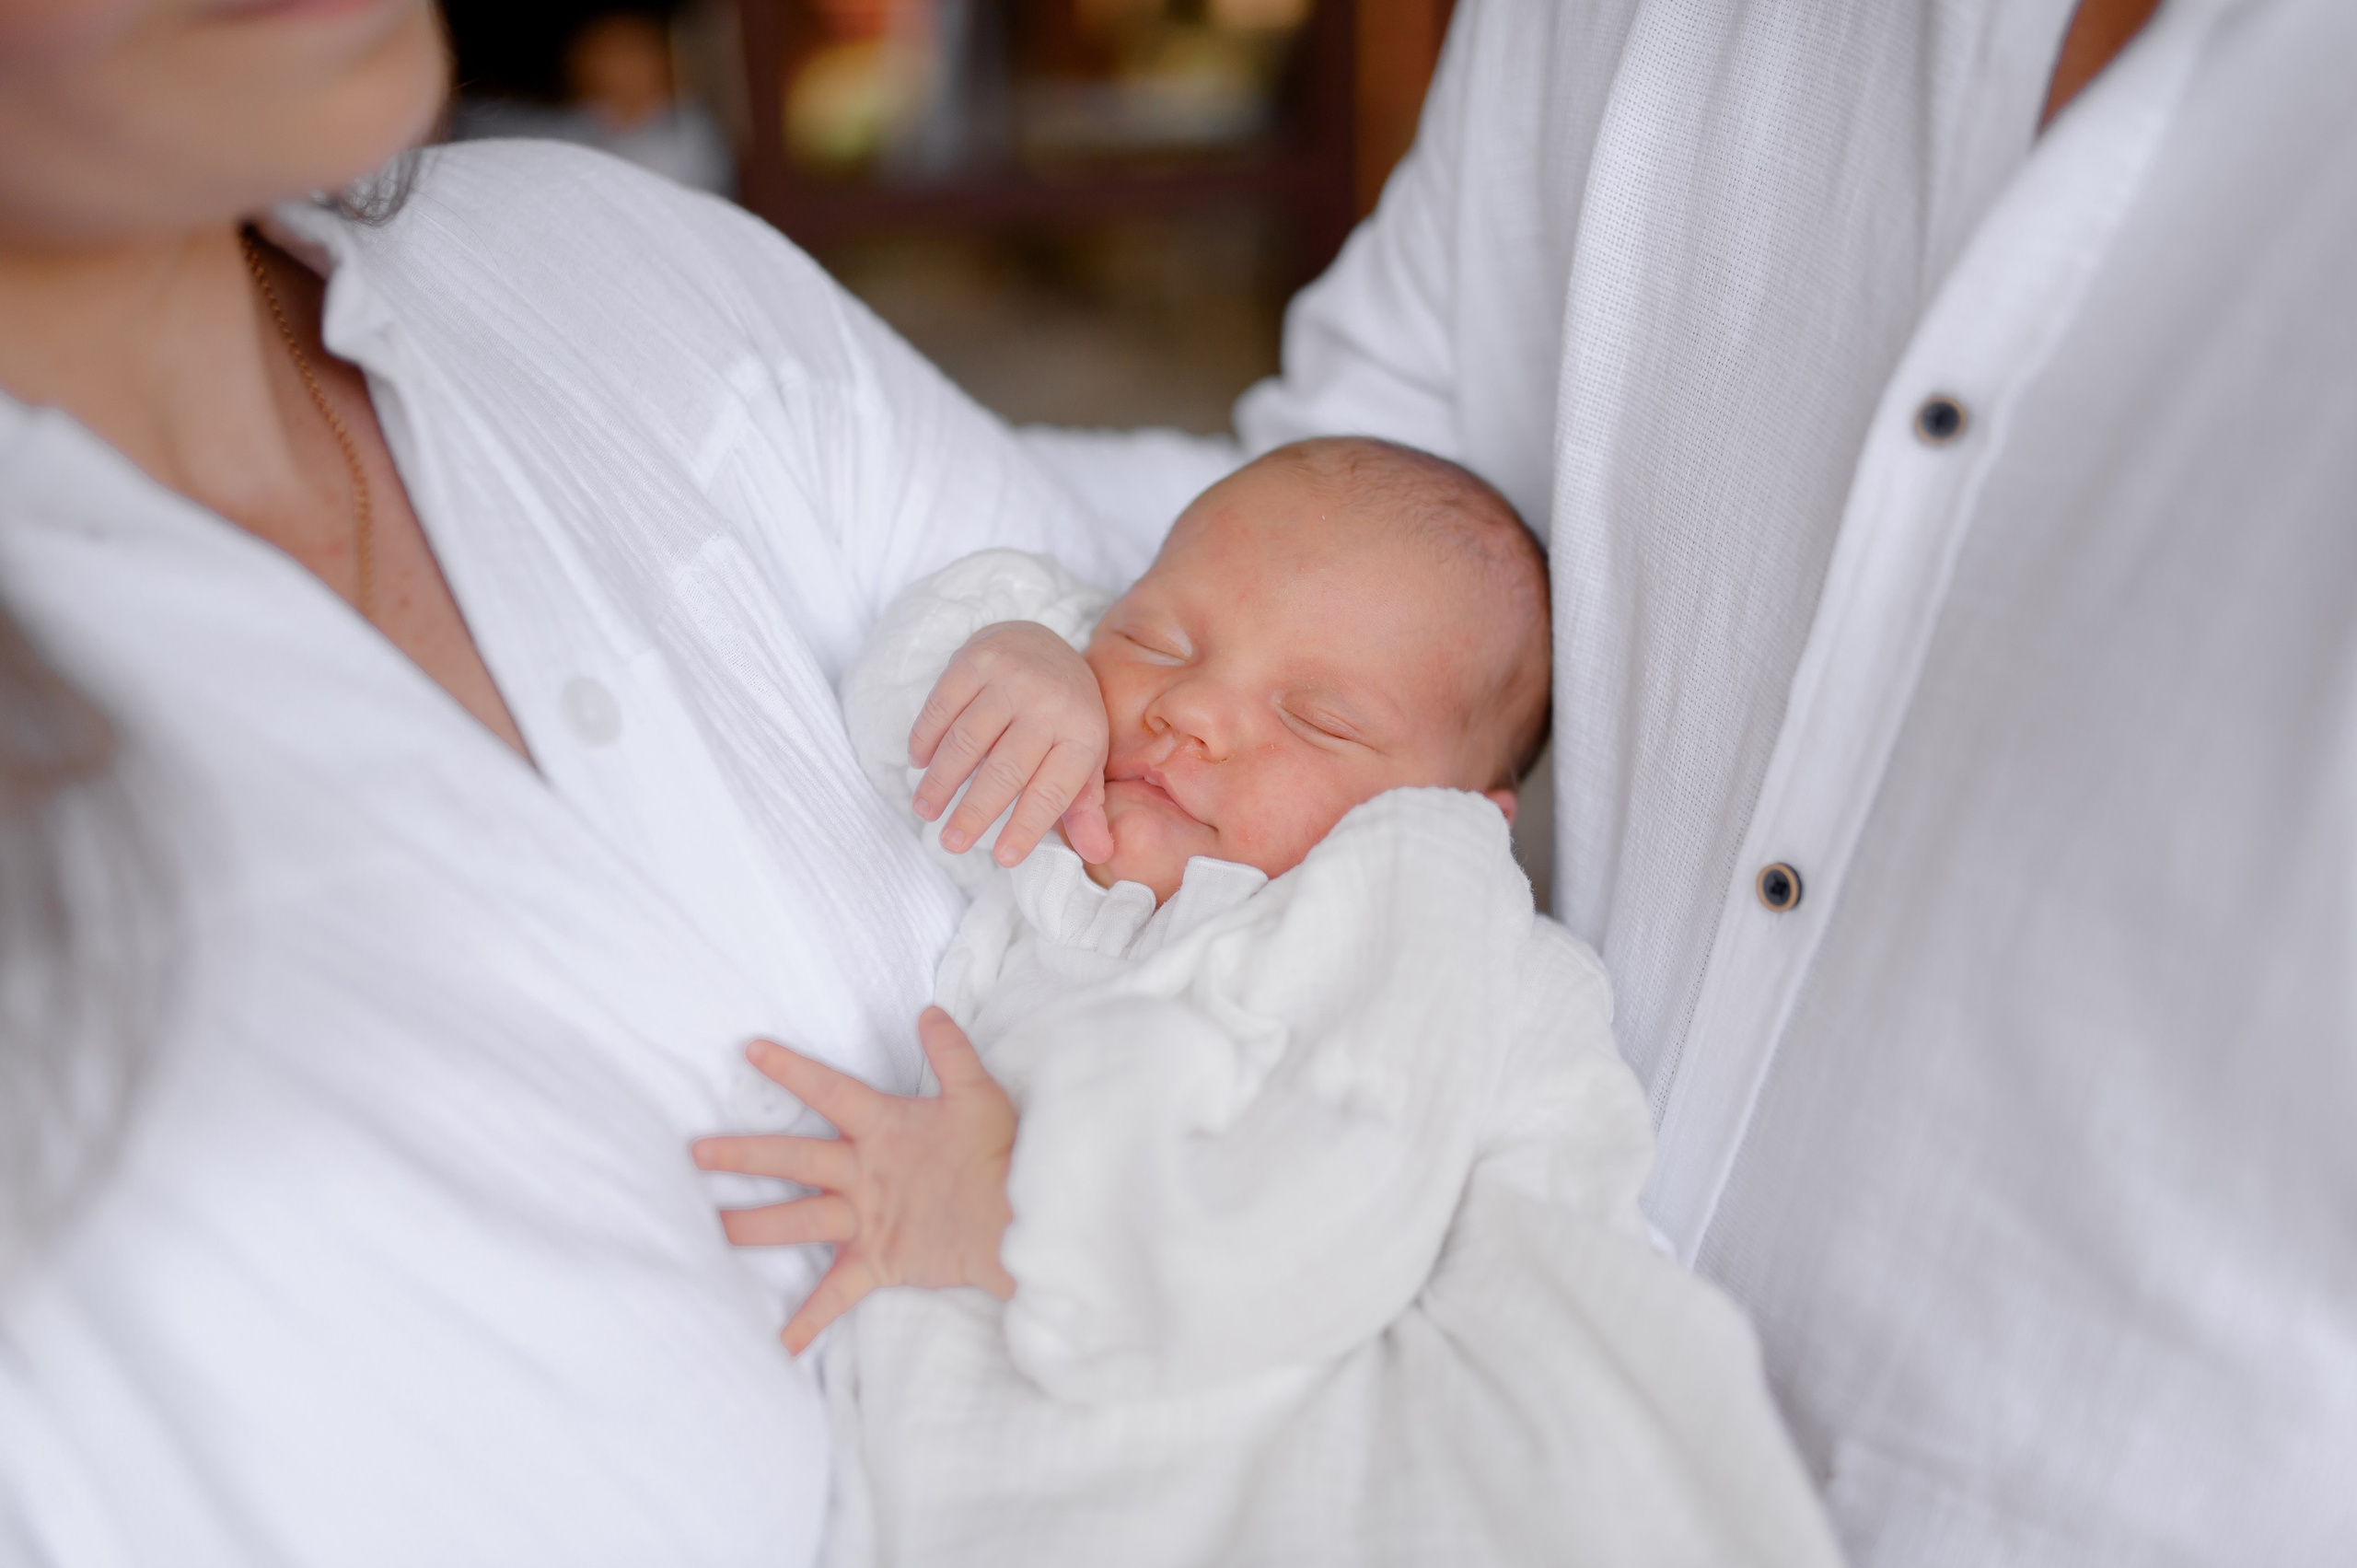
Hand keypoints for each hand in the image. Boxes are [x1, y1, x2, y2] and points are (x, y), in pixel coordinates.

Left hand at [691, 1008, 1017, 1354]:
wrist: (1015, 1218)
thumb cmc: (997, 1152)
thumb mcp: (976, 1093)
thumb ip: (950, 1051)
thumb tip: (928, 1013)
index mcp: (884, 1128)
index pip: (829, 1092)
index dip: (791, 1069)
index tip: (750, 1051)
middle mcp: (865, 1174)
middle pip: (793, 1160)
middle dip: (743, 1157)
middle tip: (695, 1153)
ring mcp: (866, 1220)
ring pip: (797, 1222)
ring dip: (750, 1227)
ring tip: (708, 1230)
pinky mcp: (877, 1262)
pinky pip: (835, 1297)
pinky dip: (807, 1323)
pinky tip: (777, 1347)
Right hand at [908, 620, 1114, 865]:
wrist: (1043, 640)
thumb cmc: (1064, 715)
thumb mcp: (1085, 757)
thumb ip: (1086, 806)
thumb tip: (1099, 853)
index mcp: (1082, 733)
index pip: (1053, 790)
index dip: (1027, 826)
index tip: (1003, 858)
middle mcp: (1049, 704)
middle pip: (1006, 770)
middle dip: (974, 813)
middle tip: (951, 844)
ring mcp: (1011, 678)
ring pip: (966, 741)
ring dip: (941, 781)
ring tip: (925, 811)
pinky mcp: (975, 659)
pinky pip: (942, 707)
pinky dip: (926, 739)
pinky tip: (918, 764)